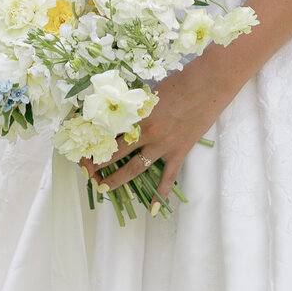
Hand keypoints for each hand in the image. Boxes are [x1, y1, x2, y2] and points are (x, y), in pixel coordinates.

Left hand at [81, 51, 235, 205]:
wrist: (208, 85)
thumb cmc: (180, 81)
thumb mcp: (149, 92)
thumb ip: (135, 105)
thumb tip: (121, 110)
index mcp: (136, 115)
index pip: (108, 133)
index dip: (94, 142)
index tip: (83, 148)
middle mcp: (146, 133)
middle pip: (115, 153)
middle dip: (98, 164)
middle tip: (87, 172)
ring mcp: (163, 146)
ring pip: (134, 169)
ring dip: (117, 180)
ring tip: (103, 188)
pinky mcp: (179, 152)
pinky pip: (168, 178)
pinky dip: (160, 194)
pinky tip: (152, 209)